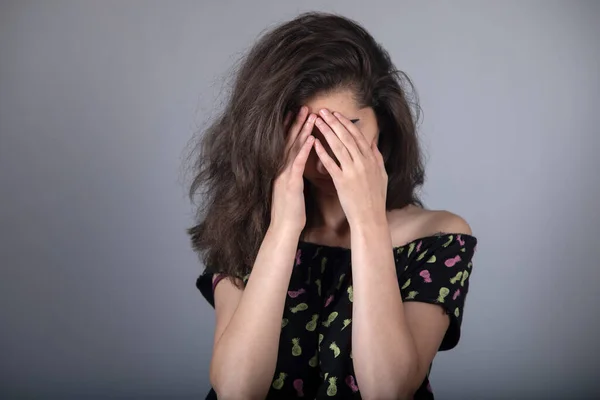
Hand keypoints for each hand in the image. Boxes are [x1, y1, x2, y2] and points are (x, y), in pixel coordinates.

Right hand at [270, 106, 315, 232]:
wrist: (284, 228)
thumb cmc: (291, 212)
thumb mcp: (292, 190)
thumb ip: (294, 175)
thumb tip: (300, 165)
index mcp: (282, 170)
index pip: (287, 145)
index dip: (292, 128)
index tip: (298, 113)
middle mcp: (281, 169)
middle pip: (288, 142)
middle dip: (296, 123)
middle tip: (304, 107)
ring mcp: (284, 175)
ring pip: (293, 148)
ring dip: (301, 131)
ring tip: (310, 116)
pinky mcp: (290, 184)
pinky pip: (297, 164)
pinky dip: (304, 151)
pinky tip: (311, 140)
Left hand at [313, 109, 387, 225]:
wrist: (370, 218)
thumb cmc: (375, 199)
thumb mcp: (382, 175)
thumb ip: (377, 157)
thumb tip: (373, 142)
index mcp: (372, 160)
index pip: (358, 136)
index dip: (346, 123)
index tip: (336, 114)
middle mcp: (363, 162)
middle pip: (346, 137)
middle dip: (334, 122)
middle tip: (322, 110)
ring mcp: (353, 171)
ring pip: (338, 146)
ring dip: (326, 132)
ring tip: (316, 121)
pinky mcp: (342, 182)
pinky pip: (330, 164)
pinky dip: (322, 152)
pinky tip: (313, 143)